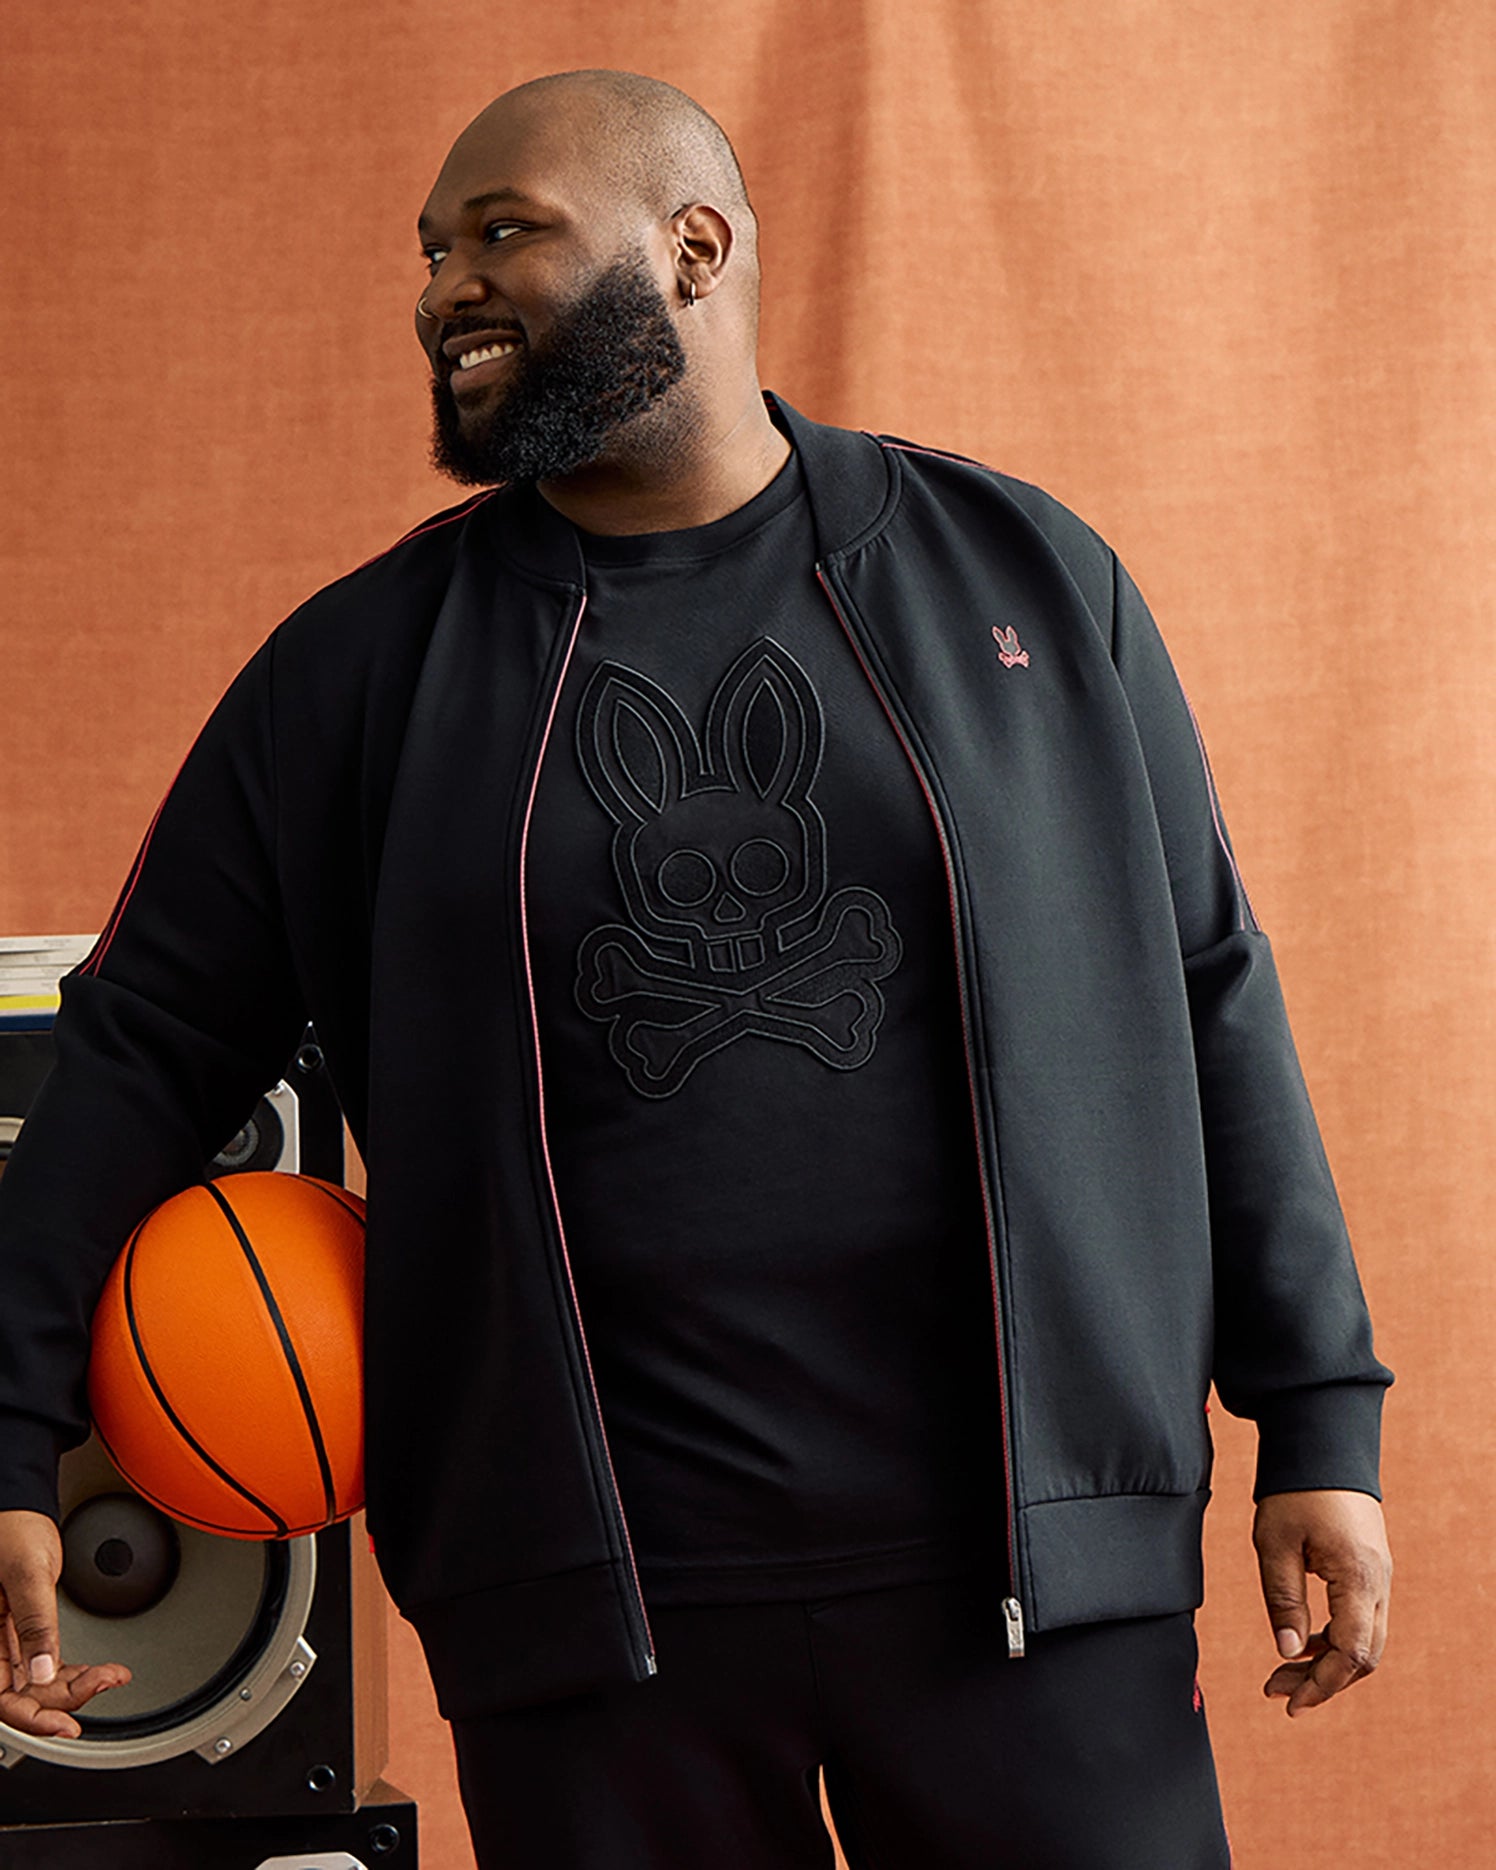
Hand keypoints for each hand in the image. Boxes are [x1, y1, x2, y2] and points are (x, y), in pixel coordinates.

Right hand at [0, 1509, 131, 1738]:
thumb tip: (42, 1671)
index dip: (32, 1719)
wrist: (18, 1506)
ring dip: (76, 1685)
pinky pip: (45, 1664)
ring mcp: (5, 1642)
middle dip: (66, 1697)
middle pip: (22, 1696)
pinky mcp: (23, 1632)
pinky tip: (98, 1670)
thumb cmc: (10, 1527)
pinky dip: (72, 1671)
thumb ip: (33, 1623)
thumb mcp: (25, 1573)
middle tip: (104, 1682)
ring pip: (38, 1684)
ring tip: (112, 1675)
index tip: (67, 1726)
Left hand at [1253, 1488, 1390, 1715]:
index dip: (1323, 1684)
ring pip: (1364, 1640)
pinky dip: (1334, 1639)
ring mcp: (1379, 1577)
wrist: (1323, 1447)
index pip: (1353, 1653)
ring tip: (1283, 1674)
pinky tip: (1302, 1643)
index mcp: (1360, 1578)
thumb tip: (1288, 1653)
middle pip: (1364, 1656)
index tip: (1289, 1701)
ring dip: (1328, 1662)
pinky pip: (1360, 1619)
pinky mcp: (1369, 1570)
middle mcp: (1379, 1583)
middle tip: (1277, 1692)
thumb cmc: (1296, 1491)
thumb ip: (1282, 1599)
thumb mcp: (1274, 1543)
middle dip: (1323, 1681)